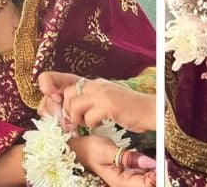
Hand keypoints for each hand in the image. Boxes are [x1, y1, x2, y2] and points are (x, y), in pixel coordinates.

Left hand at [38, 72, 155, 132]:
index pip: (65, 81)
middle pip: (68, 95)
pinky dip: (93, 125)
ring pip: (74, 106)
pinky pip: (88, 118)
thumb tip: (67, 114)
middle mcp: (97, 84)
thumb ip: (88, 102)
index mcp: (95, 83)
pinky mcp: (109, 105)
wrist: (151, 111)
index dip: (55, 91)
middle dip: (69, 111)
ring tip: (90, 123)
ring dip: (79, 119)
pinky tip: (103, 123)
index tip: (56, 104)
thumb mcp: (106, 101)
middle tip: (76, 122)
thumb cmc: (129, 110)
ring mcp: (103, 94)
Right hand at [69, 135, 155, 186]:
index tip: (160, 163)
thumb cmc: (89, 149)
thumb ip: (128, 157)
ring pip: (147, 179)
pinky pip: (143, 173)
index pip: (146, 185)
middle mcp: (125, 184)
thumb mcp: (107, 151)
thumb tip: (149, 163)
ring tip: (160, 158)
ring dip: (155, 170)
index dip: (156, 176)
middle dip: (158, 174)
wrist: (77, 149)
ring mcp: (127, 179)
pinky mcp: (128, 172)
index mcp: (120, 182)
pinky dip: (149, 167)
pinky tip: (153, 158)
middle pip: (148, 183)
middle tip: (163, 159)